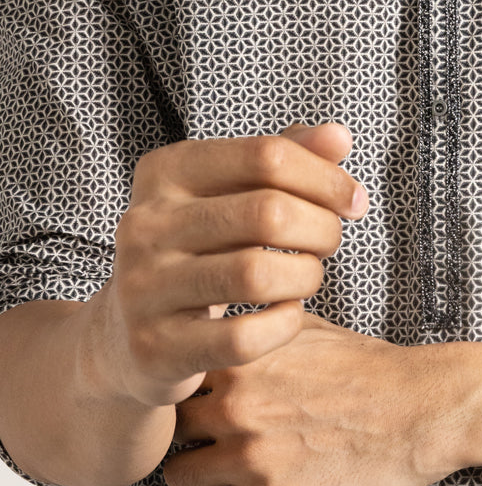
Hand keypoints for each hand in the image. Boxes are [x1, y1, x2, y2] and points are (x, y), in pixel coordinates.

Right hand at [95, 122, 368, 408]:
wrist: (126, 335)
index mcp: (166, 170)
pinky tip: (287, 313)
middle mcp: (145, 223)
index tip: (352, 199)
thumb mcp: (232, 192)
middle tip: (331, 241)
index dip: (325, 176)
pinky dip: (284, 324)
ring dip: (306, 275)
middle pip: (267, 213)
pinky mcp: (155, 348)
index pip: (266, 155)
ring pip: (256, 274)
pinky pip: (243, 337)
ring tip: (309, 274)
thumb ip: (286, 156)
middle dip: (321, 227)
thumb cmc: (200, 248)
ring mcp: (143, 288)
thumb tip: (340, 137)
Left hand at [164, 313, 465, 485]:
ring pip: (178, 477)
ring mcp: (251, 456)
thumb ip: (256, 327)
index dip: (188, 388)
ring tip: (233, 469)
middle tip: (218, 436)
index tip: (203, 397)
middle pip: (170, 428)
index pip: (173, 376)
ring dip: (201, 475)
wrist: (417, 408)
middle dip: (190, 433)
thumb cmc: (367, 367)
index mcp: (241, 359)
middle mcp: (236, 406)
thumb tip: (224, 321)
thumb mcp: (305, 327)